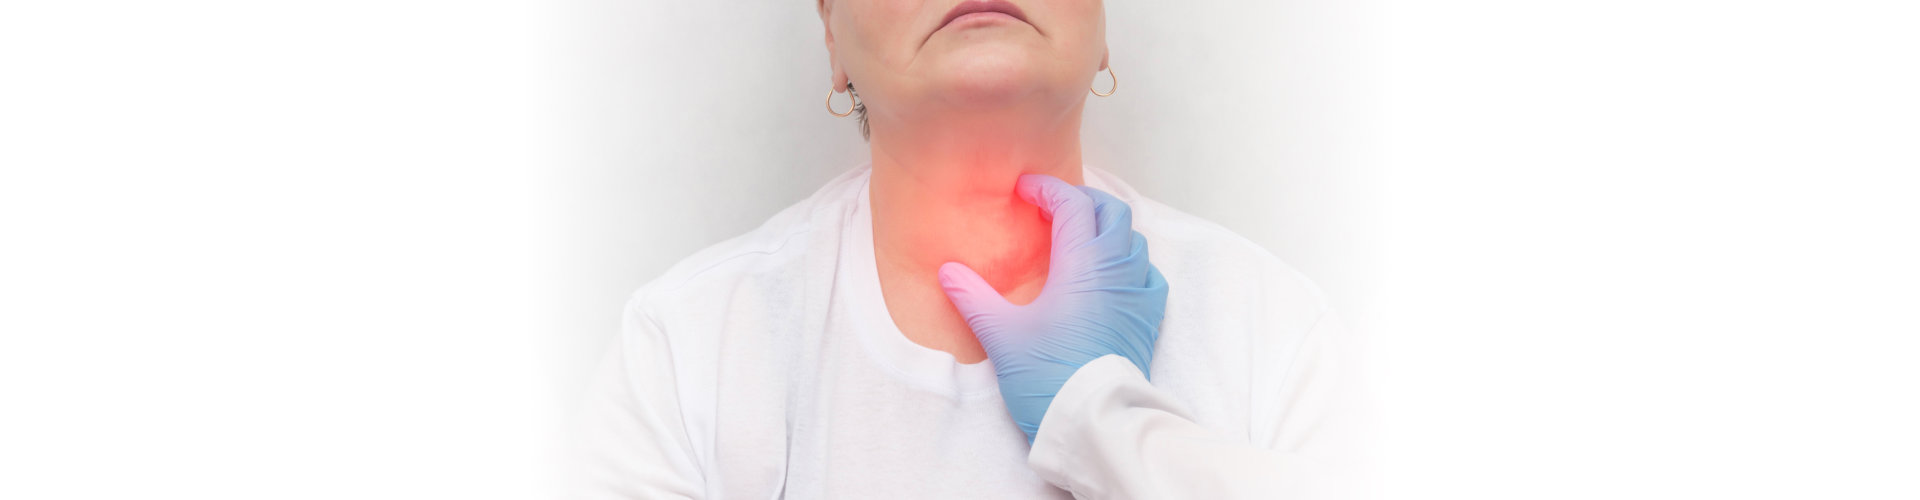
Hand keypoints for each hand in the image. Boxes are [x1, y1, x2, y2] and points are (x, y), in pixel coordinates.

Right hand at [938, 174, 1168, 442]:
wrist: (1092, 420)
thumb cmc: (1048, 375)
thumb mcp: (1002, 334)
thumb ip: (974, 297)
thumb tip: (948, 272)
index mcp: (1082, 263)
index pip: (1073, 203)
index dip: (1048, 189)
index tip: (1025, 190)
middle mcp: (1116, 269)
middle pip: (1111, 211)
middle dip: (1083, 200)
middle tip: (1053, 208)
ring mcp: (1137, 293)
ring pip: (1133, 240)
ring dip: (1108, 228)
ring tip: (1080, 237)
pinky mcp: (1147, 318)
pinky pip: (1148, 275)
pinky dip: (1130, 264)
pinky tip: (1112, 277)